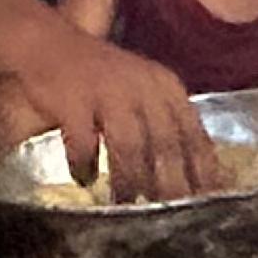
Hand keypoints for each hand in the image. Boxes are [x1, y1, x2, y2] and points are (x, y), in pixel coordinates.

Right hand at [7, 26, 216, 201]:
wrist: (50, 44)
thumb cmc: (101, 76)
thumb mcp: (143, 89)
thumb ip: (165, 123)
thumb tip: (189, 176)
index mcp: (166, 86)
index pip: (193, 133)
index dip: (203, 170)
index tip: (208, 200)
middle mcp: (143, 87)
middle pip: (165, 145)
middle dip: (170, 185)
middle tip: (171, 214)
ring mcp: (108, 92)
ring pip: (129, 147)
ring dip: (128, 181)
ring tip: (126, 205)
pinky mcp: (74, 100)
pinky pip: (83, 143)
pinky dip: (83, 165)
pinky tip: (83, 178)